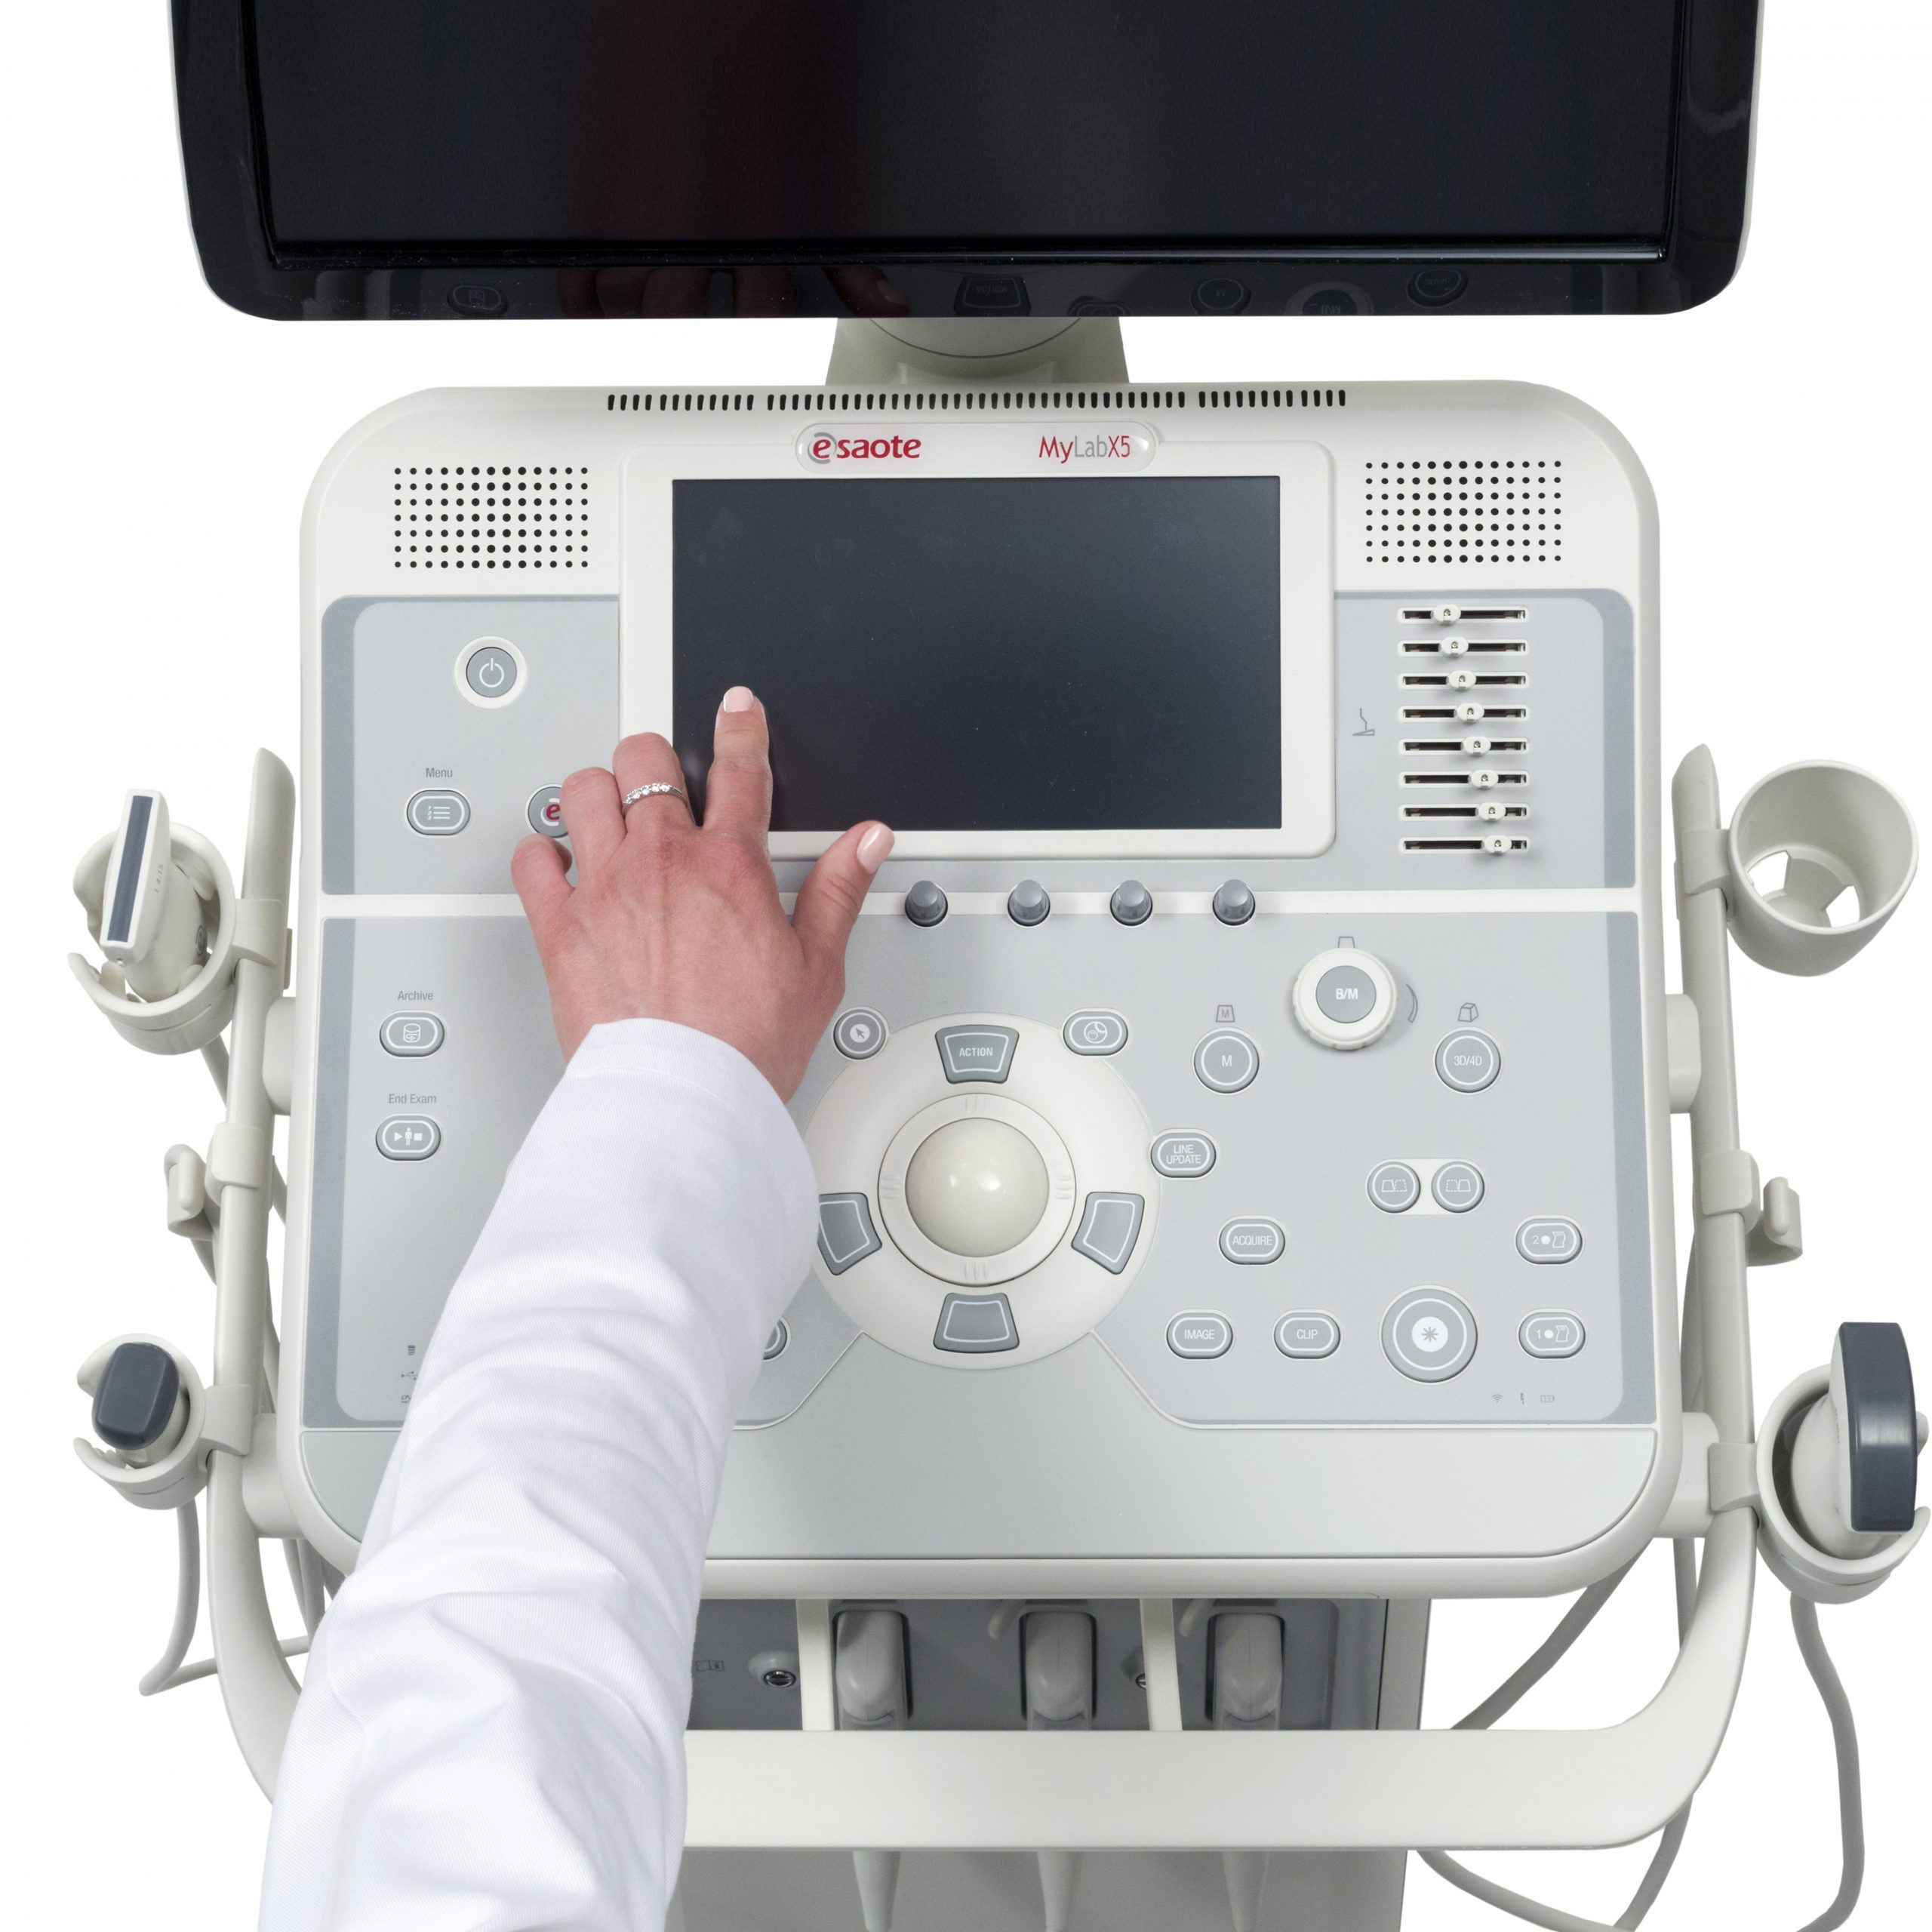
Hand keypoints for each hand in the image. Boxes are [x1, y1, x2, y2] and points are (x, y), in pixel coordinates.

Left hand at [510, 688, 892, 1097]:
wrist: (682, 1094)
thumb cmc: (745, 1043)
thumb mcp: (817, 967)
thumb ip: (838, 891)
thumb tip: (866, 841)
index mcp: (730, 866)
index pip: (740, 769)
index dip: (742, 729)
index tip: (737, 710)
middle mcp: (662, 863)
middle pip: (645, 761)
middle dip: (655, 758)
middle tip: (663, 779)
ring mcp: (604, 889)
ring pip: (581, 791)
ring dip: (596, 792)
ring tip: (609, 813)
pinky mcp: (559, 926)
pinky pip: (531, 859)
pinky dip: (541, 854)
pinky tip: (558, 864)